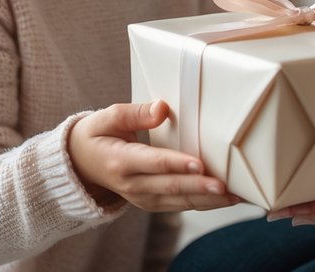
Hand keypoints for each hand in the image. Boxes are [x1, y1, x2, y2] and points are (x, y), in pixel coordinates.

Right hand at [67, 100, 239, 211]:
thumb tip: (162, 108)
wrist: (79, 165)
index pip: (154, 163)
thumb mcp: (107, 117)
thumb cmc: (96, 135)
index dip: (177, 164)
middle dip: (199, 187)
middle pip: (170, 187)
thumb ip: (134, 113)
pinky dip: (202, 203)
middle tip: (225, 186)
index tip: (200, 163)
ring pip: (178, 202)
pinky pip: (178, 205)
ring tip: (234, 196)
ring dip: (207, 200)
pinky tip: (223, 199)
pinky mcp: (150, 203)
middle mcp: (132, 185)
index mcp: (121, 161)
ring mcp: (141, 198)